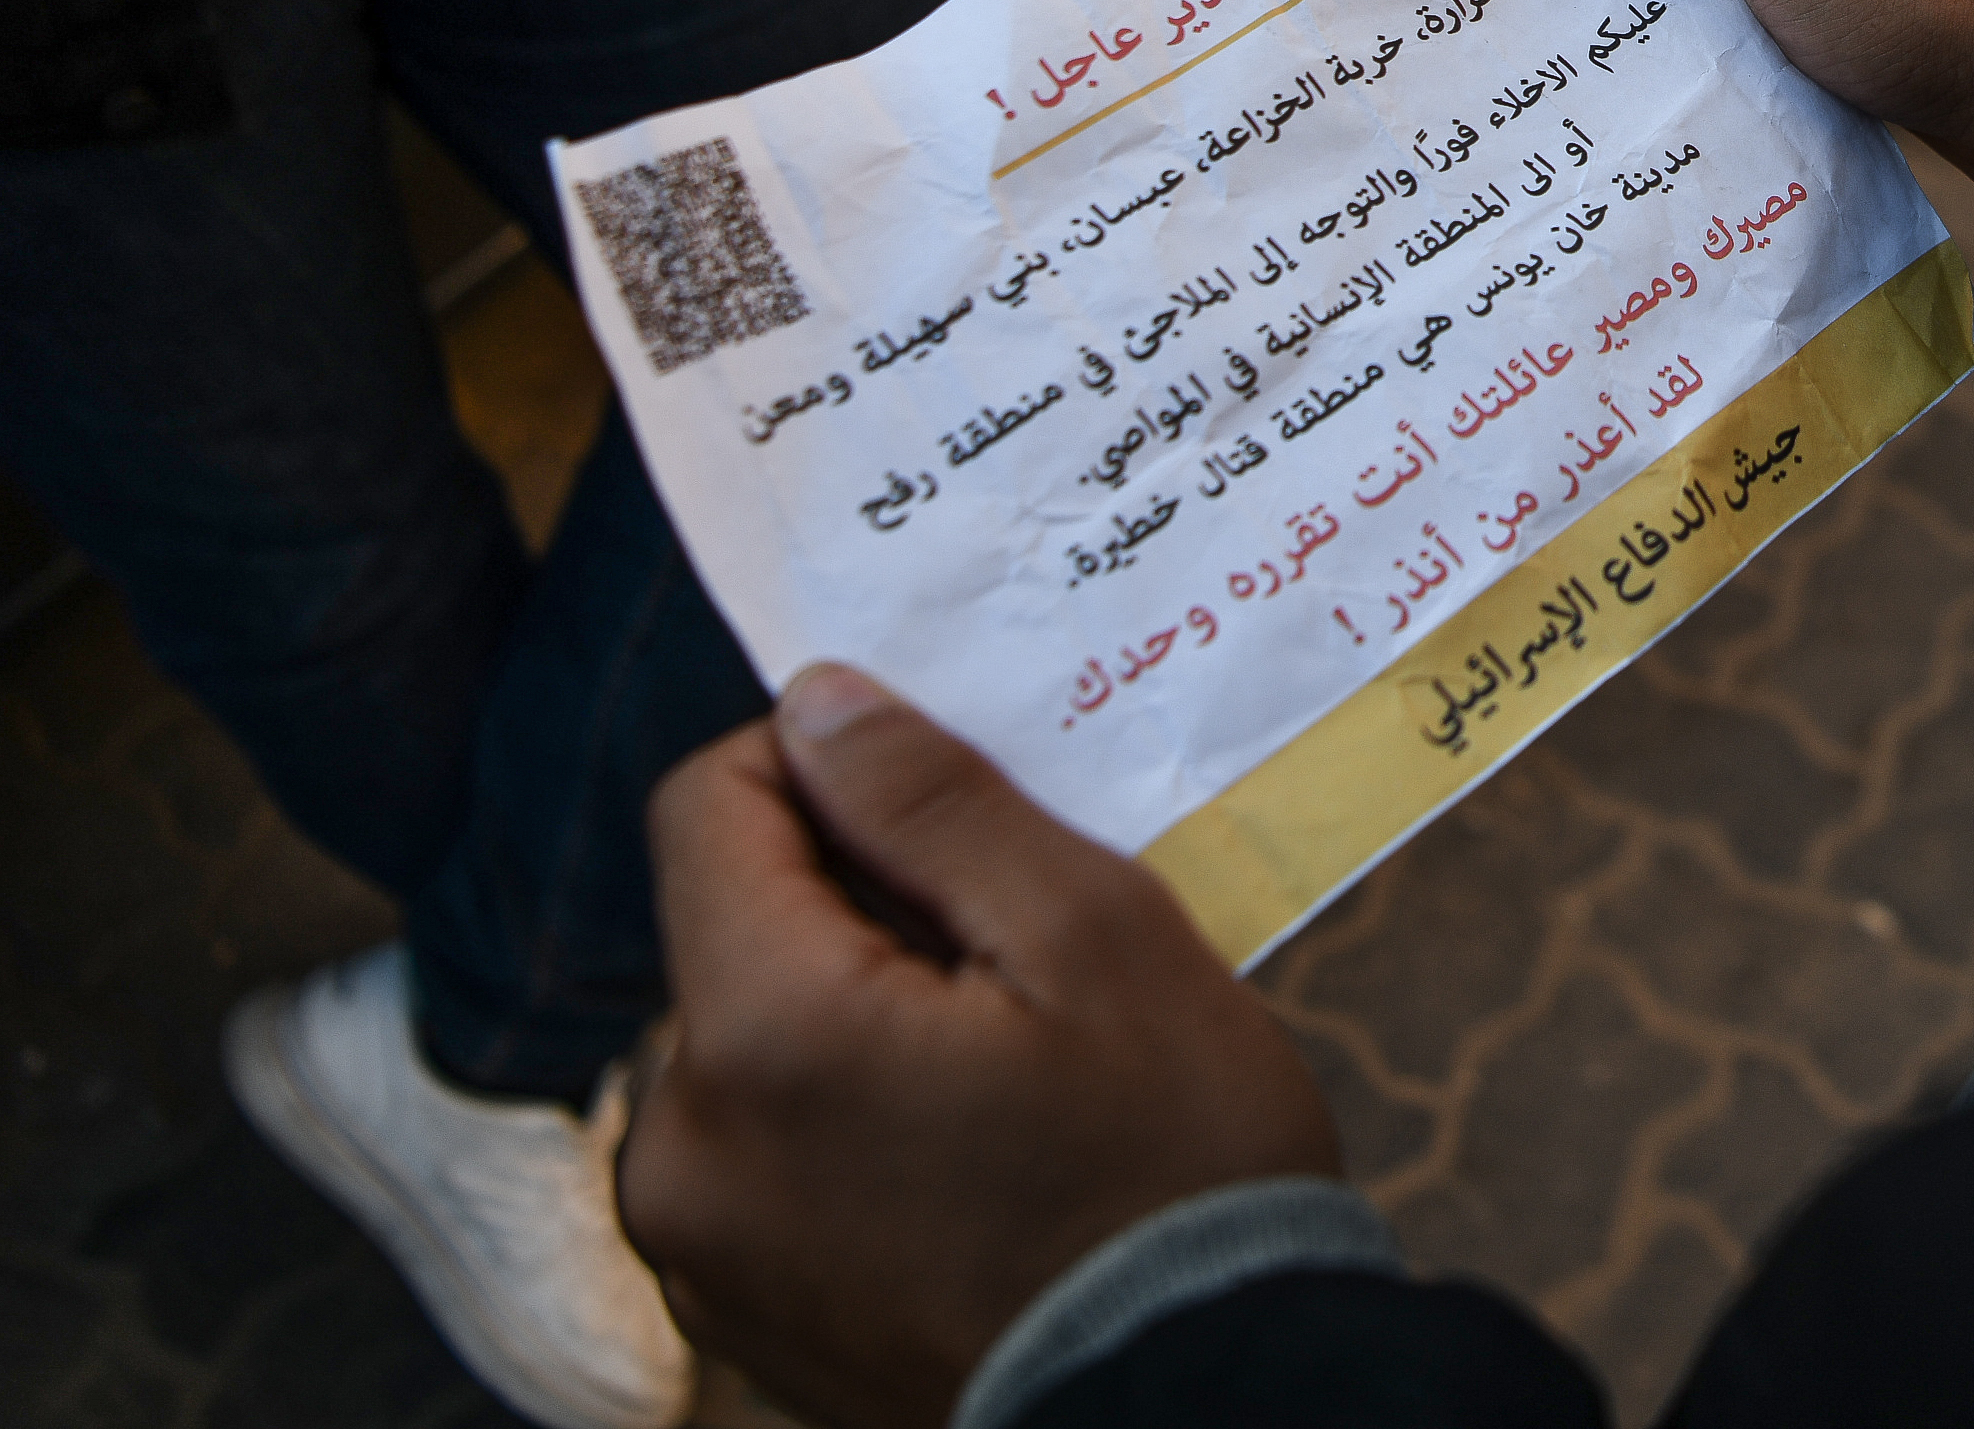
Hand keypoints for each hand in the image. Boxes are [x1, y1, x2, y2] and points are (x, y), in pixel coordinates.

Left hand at [619, 665, 1337, 1428]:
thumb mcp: (1094, 937)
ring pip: (753, 1033)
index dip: (823, 765)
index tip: (950, 803)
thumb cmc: (1173, 1168)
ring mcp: (699, 1245)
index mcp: (759, 1033)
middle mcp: (682, 1143)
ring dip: (857, 1007)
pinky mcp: (736, 1310)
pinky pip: (765, 1145)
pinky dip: (849, 1112)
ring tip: (1010, 1065)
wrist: (1204, 1402)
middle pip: (733, 923)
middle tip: (1020, 951)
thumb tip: (817, 701)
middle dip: (859, 901)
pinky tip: (974, 1151)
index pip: (704, 806)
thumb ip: (936, 804)